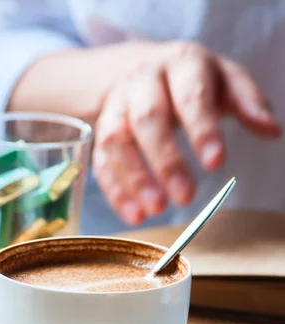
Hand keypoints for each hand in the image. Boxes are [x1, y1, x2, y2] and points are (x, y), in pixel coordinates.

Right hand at [93, 41, 281, 224]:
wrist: (140, 67)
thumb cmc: (190, 79)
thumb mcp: (225, 79)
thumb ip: (248, 102)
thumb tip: (272, 131)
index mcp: (181, 64)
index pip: (191, 95)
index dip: (202, 129)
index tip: (215, 163)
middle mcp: (143, 81)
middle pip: (148, 119)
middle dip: (166, 161)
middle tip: (185, 198)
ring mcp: (117, 105)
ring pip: (117, 141)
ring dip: (134, 178)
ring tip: (154, 210)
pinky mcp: (101, 130)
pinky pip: (102, 161)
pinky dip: (115, 190)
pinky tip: (134, 214)